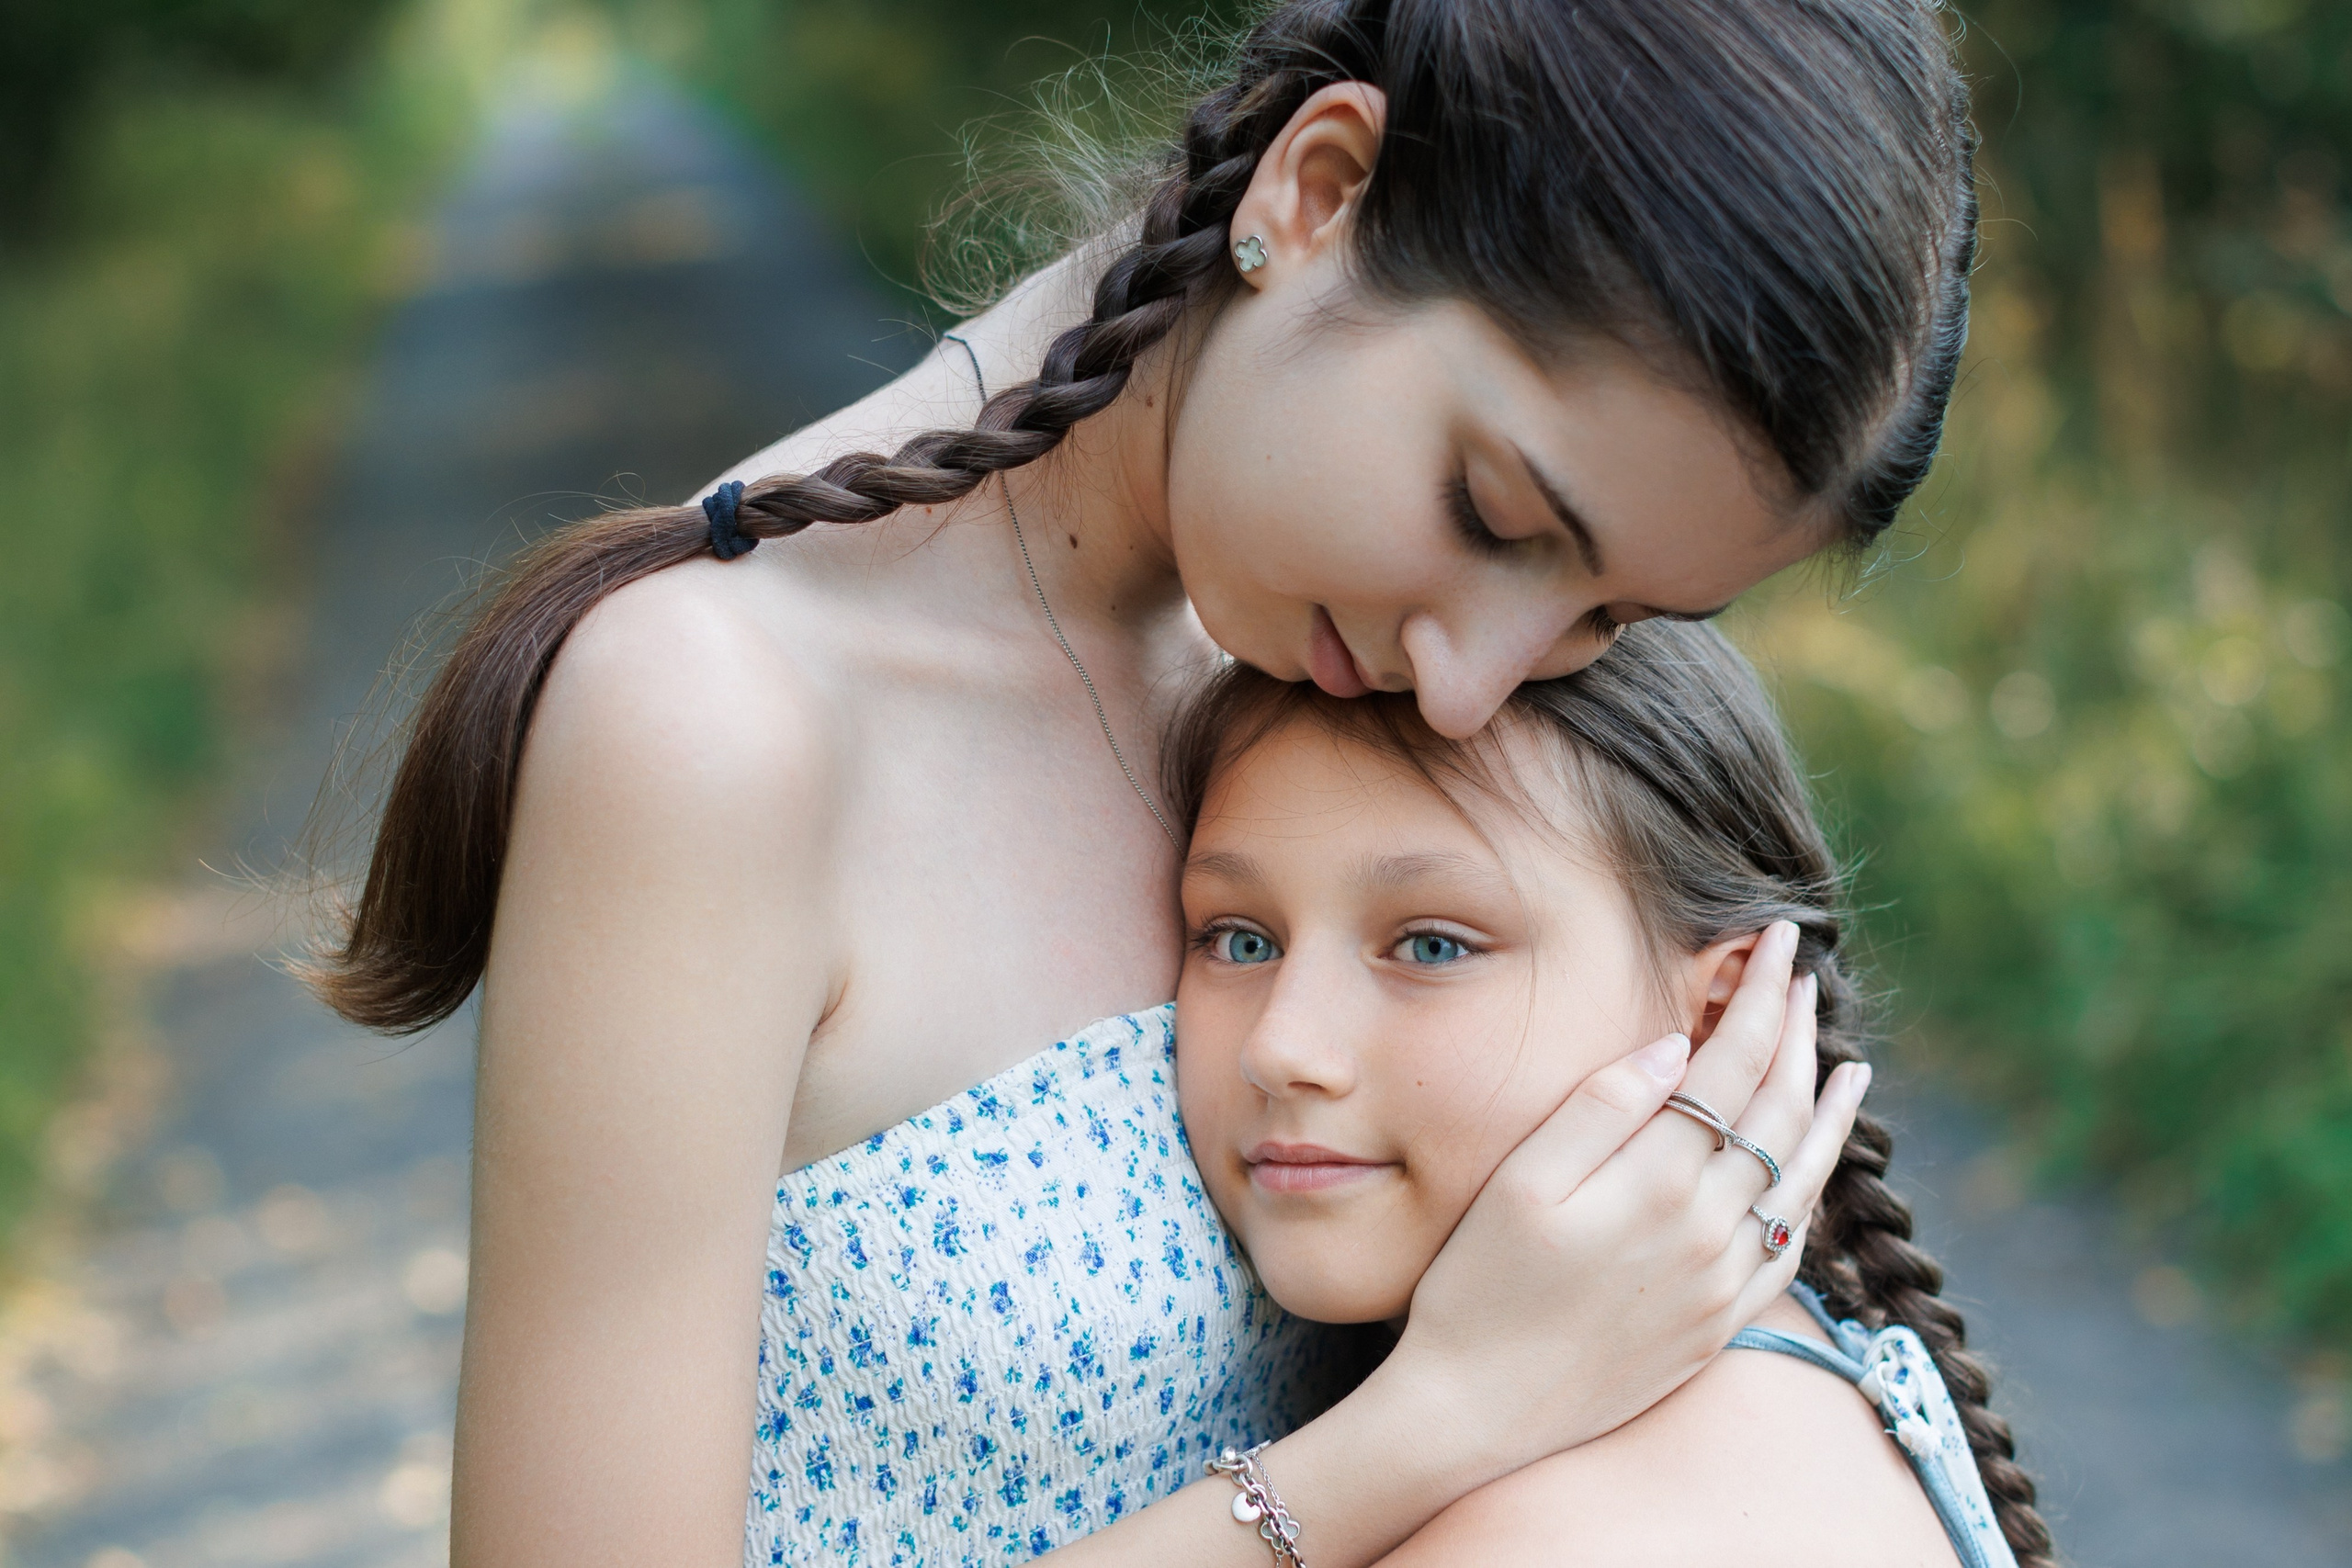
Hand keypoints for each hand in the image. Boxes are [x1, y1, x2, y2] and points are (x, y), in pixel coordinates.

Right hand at [1373, 919, 1868, 1477]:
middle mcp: (1709, 1232)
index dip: (1761, 997)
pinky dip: (1814, 1193)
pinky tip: (1817, 1169)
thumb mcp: (1518, 1184)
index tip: (1777, 941)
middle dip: (1797, 1034)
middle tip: (1804, 975)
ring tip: (1848, 1062)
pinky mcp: (1718, 1325)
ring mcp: (1721, 1284)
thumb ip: (1597, 1107)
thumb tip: (1672, 1046)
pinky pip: (1790, 1247)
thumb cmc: (1476, 1290)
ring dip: (1826, 1111)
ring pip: (1802, 1179)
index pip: (1734, 1064)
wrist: (1477, 1416)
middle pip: (1779, 1112)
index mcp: (1658, 1182)